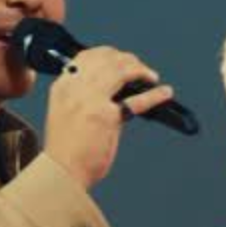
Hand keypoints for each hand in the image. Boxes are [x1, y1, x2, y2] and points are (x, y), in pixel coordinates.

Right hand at [43, 46, 174, 188]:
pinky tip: (164, 93)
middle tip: (140, 68)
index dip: (109, 53)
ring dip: (141, 70)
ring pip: (121, 70)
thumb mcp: (66, 114)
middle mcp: (75, 89)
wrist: (61, 173)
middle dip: (129, 60)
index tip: (122, 58)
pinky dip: (155, 95)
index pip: (86, 56)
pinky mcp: (107, 117)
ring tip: (151, 77)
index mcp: (63, 87)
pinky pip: (137, 101)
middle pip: (106, 59)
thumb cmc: (65, 151)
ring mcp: (91, 100)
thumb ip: (85, 99)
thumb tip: (114, 93)